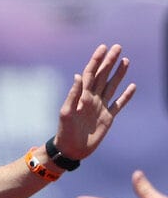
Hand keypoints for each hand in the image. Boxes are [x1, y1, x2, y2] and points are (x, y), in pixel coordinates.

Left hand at [52, 44, 135, 160]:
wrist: (70, 150)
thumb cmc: (65, 131)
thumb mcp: (66, 112)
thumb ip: (73, 94)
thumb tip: (78, 75)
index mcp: (82, 96)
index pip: (90, 74)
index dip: (96, 60)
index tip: (103, 47)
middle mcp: (92, 99)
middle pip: (103, 76)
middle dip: (109, 62)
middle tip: (117, 47)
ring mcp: (101, 107)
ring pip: (112, 87)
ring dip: (119, 74)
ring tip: (126, 61)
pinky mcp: (108, 118)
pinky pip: (118, 104)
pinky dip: (126, 96)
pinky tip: (132, 86)